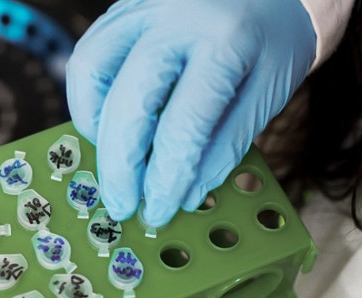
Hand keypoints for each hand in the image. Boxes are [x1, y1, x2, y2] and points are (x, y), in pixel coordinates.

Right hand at [66, 0, 315, 226]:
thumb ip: (222, 146)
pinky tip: (112, 122)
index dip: (164, 179)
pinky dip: (91, 97)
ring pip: (88, 72)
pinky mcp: (123, 10)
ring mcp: (139, 9)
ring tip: (117, 159)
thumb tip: (180, 194)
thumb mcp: (265, 96)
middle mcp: (171, 17)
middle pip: (125, 102)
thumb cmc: (273, 39)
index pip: (181, 126)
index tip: (157, 212)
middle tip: (122, 204)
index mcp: (222, 40)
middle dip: (118, 166)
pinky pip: (88, 55)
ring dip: (95, 127)